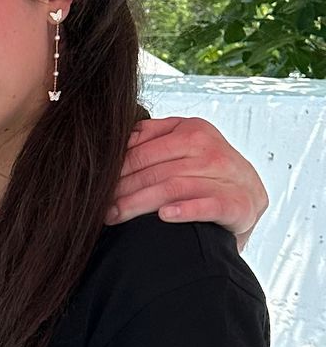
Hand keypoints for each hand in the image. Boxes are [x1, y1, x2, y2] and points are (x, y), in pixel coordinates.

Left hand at [110, 116, 266, 240]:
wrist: (249, 197)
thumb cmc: (206, 173)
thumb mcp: (184, 146)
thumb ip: (154, 136)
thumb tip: (121, 137)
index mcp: (194, 131)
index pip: (144, 150)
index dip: (116, 169)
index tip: (96, 185)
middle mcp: (212, 150)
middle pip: (154, 170)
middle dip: (121, 189)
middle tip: (100, 206)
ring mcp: (227, 177)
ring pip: (172, 187)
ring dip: (138, 203)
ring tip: (115, 216)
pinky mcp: (239, 204)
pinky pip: (208, 206)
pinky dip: (185, 210)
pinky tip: (164, 216)